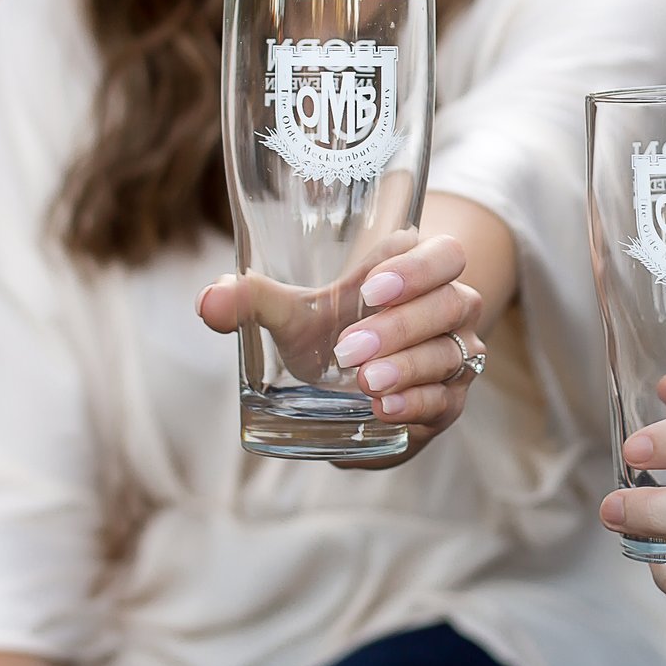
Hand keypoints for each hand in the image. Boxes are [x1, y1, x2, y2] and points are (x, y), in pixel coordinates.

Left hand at [199, 232, 485, 464]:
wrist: (354, 388)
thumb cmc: (330, 330)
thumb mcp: (292, 315)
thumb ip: (253, 301)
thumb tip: (211, 301)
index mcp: (419, 270)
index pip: (443, 256)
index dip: (415, 269)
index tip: (368, 289)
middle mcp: (449, 308)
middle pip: (451, 303)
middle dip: (402, 325)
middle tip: (348, 349)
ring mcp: (454, 355)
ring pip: (451, 354)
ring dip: (409, 368)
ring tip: (365, 383)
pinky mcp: (448, 400)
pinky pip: (446, 400)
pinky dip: (417, 404)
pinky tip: (385, 410)